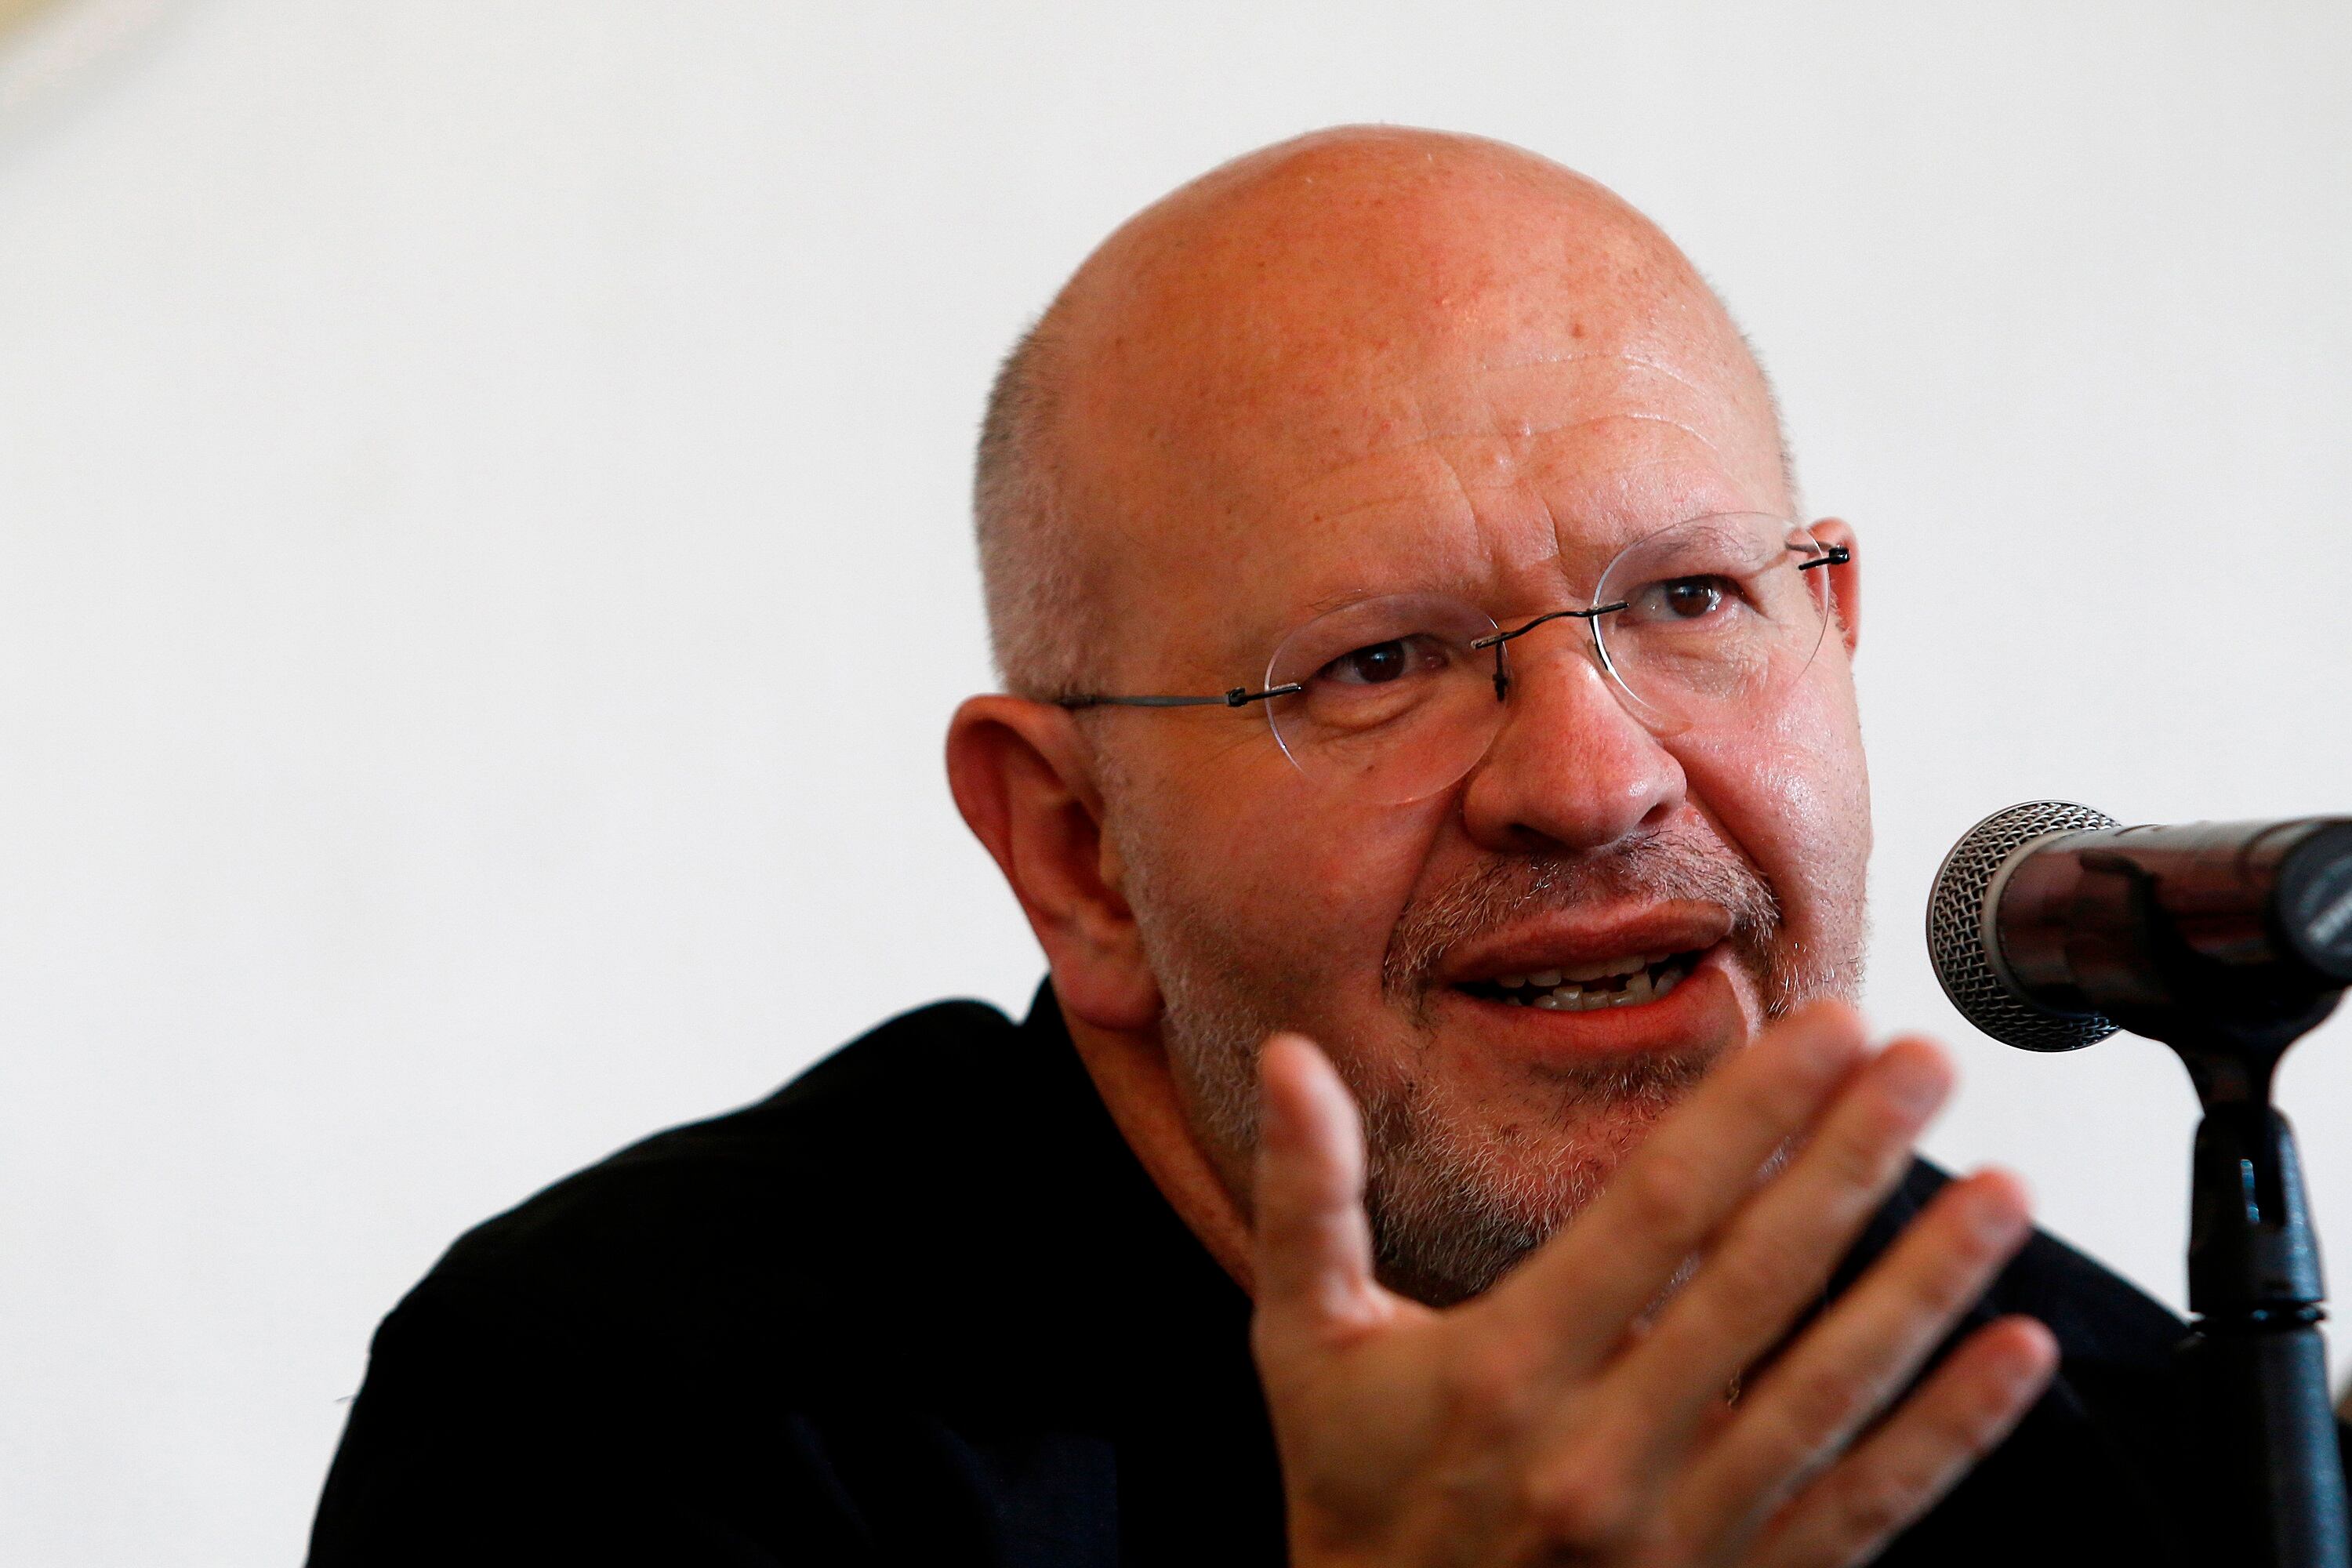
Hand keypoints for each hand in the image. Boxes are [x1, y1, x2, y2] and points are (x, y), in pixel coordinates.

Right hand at [1248, 1001, 2058, 1567]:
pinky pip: (1864, 1507)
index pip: (1658, 1212)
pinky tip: (2015, 1356)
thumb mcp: (1303, 1346)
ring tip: (2004, 1189)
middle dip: (1855, 1157)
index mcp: (1510, 1371)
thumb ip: (1306, 1198)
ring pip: (1832, 1389)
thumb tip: (1291, 1059)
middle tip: (1932, 1062)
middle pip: (1761, 1281)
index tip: (1825, 1026)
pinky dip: (1950, 1434)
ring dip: (1928, 1282)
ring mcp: (1685, 1533)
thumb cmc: (1354, 1497)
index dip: (1750, 1112)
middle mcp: (1607, 1450)